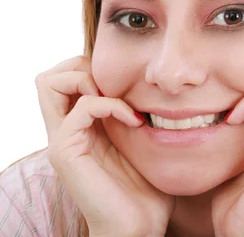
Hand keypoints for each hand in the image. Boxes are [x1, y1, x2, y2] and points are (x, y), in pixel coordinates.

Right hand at [35, 55, 174, 236]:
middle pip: (50, 77)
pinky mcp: (66, 152)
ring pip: (49, 83)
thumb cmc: (145, 187)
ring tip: (119, 101)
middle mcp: (66, 130)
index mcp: (82, 126)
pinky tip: (132, 120)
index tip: (126, 85)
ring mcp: (62, 140)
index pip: (67, 78)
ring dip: (89, 79)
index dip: (92, 68)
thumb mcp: (140, 140)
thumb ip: (131, 114)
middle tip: (116, 87)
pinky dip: (110, 104)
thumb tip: (149, 87)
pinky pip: (81, 108)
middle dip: (83, 67)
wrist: (138, 225)